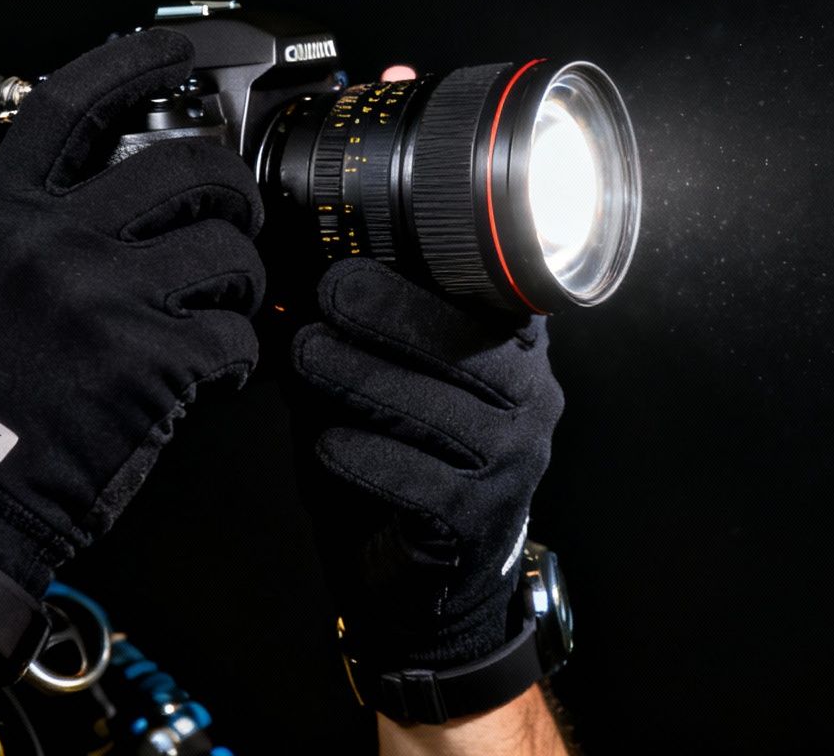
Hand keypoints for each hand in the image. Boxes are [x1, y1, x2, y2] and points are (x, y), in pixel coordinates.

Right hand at [0, 29, 264, 680]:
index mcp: (2, 215)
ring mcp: (105, 296)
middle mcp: (52, 242)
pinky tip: (211, 373)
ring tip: (225, 307)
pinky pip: (236, 334)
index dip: (134, 63)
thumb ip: (28, 222)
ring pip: (227, 248)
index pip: (72, 104)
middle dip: (233, 190)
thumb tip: (101, 179)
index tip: (175, 51)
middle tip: (237, 216)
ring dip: (244, 280)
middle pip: (188, 167)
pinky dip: (238, 356)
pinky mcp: (151, 358)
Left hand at [289, 259, 562, 672]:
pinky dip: (371, 460)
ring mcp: (514, 462)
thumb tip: (301, 285)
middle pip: (471, 347)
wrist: (427, 578)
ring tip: (307, 355)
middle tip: (330, 292)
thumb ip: (366, 338)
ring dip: (368, 379)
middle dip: (394, 315)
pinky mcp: (481, 520)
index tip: (363, 255)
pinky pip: (425, 484)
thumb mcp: (386, 386)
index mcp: (517, 353)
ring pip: (443, 411)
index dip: (435, 271)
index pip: (492, 298)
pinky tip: (329, 443)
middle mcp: (533, 400)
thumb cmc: (403, 460)